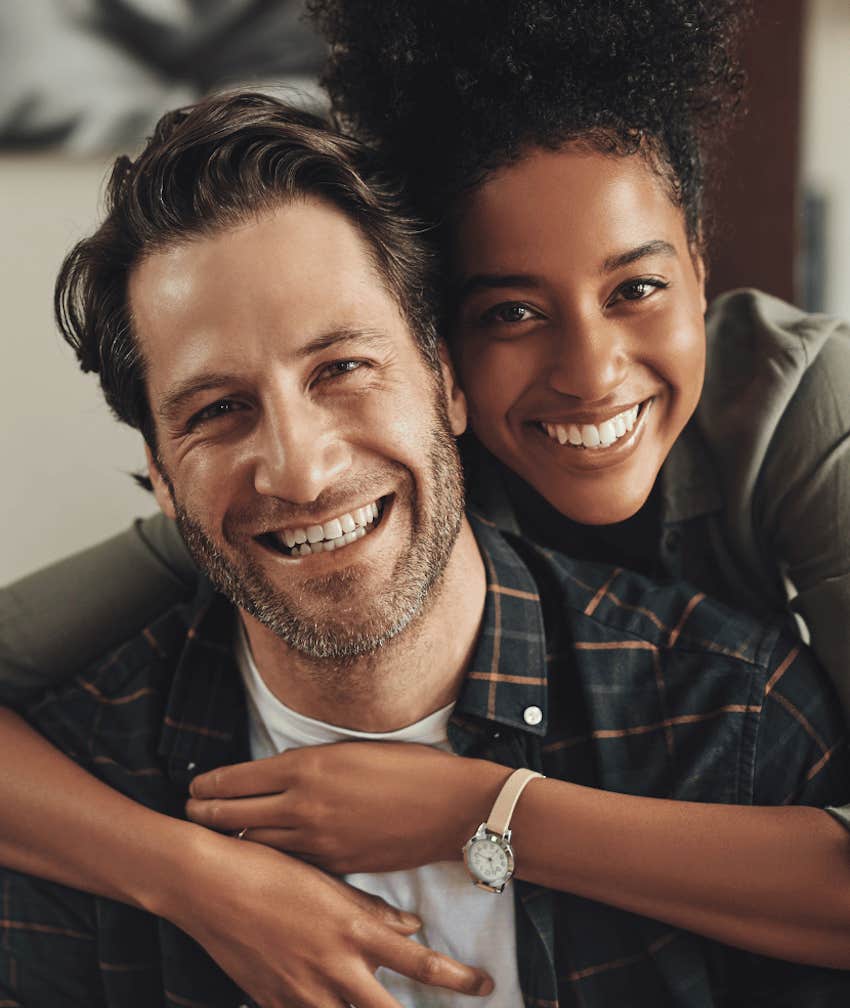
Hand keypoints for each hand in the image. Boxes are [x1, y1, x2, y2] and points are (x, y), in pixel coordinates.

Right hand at [162, 829, 493, 1006]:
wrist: (208, 884)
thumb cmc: (270, 870)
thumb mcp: (328, 881)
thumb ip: (372, 911)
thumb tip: (412, 929)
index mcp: (352, 930)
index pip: (419, 963)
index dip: (457, 977)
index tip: (486, 984)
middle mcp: (333, 968)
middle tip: (457, 1000)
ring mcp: (302, 993)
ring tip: (377, 1005)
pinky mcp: (272, 1004)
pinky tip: (328, 1002)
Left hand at [186, 741, 510, 872]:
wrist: (450, 806)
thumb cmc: (408, 766)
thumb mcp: (350, 751)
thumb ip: (310, 763)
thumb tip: (281, 773)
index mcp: (305, 769)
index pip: (237, 779)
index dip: (208, 784)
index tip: (194, 785)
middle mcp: (303, 807)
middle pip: (234, 816)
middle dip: (205, 814)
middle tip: (191, 811)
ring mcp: (318, 842)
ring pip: (257, 843)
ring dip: (233, 836)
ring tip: (217, 833)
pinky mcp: (336, 867)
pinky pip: (291, 863)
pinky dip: (271, 856)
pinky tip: (263, 854)